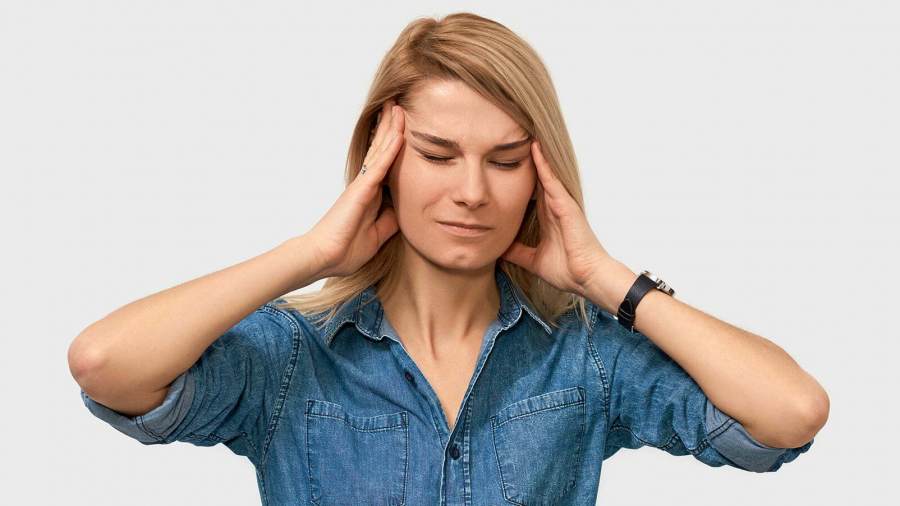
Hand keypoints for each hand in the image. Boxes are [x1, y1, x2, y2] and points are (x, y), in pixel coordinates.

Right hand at [305, 99, 404, 277]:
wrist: (325, 257)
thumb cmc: (345, 249)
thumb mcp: (378, 234)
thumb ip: (390, 220)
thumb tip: (403, 210)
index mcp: (369, 194)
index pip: (384, 163)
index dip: (392, 144)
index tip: (401, 127)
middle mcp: (365, 184)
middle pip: (381, 149)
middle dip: (389, 127)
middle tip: (397, 105)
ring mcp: (363, 185)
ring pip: (380, 150)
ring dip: (390, 128)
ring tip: (397, 107)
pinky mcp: (361, 190)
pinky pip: (379, 166)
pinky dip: (390, 150)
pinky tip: (399, 135)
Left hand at [501, 141, 613, 297]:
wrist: (586, 278)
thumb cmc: (567, 270)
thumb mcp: (533, 260)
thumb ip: (517, 252)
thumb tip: (499, 249)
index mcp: (547, 218)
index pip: (529, 192)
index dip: (518, 177)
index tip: (501, 163)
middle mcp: (554, 206)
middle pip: (536, 177)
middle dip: (525, 160)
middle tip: (509, 137)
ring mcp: (561, 203)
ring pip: (544, 173)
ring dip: (534, 154)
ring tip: (520, 132)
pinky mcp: (566, 204)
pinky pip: (551, 180)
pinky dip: (543, 164)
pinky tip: (534, 148)